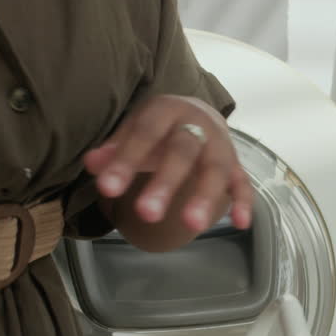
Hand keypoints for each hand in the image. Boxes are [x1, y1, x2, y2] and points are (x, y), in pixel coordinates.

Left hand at [83, 96, 251, 236]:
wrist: (194, 113)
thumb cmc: (157, 128)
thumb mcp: (132, 129)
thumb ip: (114, 148)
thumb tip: (92, 165)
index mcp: (167, 109)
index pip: (146, 133)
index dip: (127, 160)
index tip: (108, 189)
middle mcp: (198, 123)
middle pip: (184, 150)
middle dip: (166, 182)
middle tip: (147, 214)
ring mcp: (220, 143)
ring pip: (216, 167)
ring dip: (205, 195)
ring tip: (192, 226)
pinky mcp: (236, 163)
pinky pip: (243, 181)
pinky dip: (243, 202)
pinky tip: (240, 223)